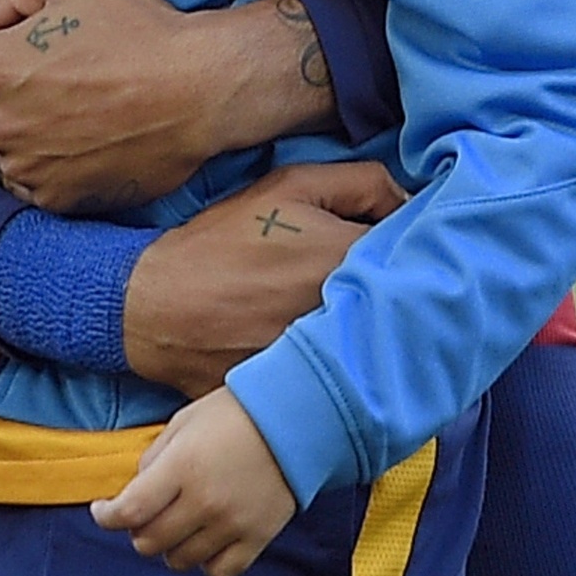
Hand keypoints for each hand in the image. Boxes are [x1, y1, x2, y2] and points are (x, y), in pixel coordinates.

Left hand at [0, 0, 335, 212]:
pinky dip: (43, 161)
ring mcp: (22, 167)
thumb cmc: (137, 30)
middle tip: (46, 72)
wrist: (198, 90)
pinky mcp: (53, 199)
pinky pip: (27, 178)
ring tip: (66, 108)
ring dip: (15, 127)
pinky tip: (81, 138)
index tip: (10, 39)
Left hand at [91, 388, 294, 575]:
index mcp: (181, 466)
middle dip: (137, 530)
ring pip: (179, 560)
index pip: (129, 511)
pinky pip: (218, 572)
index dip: (106, 516)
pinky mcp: (257, 539)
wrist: (293, 418)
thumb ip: (154, 458)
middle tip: (144, 514)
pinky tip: (205, 541)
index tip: (102, 511)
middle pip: (149, 542)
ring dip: (170, 546)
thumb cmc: (233, 413)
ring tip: (178, 524)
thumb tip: (134, 490)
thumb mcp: (183, 422)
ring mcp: (231, 524)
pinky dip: (205, 562)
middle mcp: (203, 501)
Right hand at [123, 159, 404, 398]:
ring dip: (376, 324)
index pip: (419, 250)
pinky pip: (350, 376)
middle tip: (377, 275)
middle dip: (402, 285)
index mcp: (348, 258)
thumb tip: (411, 201)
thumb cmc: (223, 240)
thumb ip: (360, 181)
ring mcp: (329, 361)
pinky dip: (346, 362)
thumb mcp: (288, 185)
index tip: (403, 241)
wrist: (156, 308)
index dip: (415, 243)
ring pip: (381, 338)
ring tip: (351, 310)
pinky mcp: (311, 394)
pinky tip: (329, 349)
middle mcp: (347, 313)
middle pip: (406, 299)